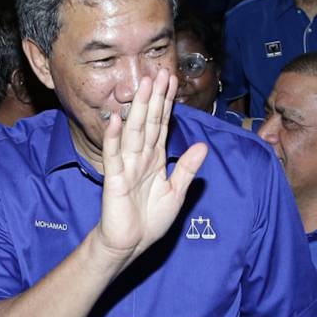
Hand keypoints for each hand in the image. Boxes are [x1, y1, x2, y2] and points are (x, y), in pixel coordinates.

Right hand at [96, 68, 207, 262]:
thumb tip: (203, 146)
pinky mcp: (114, 179)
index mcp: (155, 158)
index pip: (162, 124)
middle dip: (155, 97)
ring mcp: (127, 166)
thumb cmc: (149, 220)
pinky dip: (114, 137)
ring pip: (134, 132)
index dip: (167, 103)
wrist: (130, 244)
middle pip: (148, 121)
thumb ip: (187, 169)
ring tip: (143, 86)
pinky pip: (114, 155)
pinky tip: (116, 119)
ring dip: (139, 108)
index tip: (172, 80)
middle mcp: (140, 157)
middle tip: (158, 72)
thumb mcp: (176, 193)